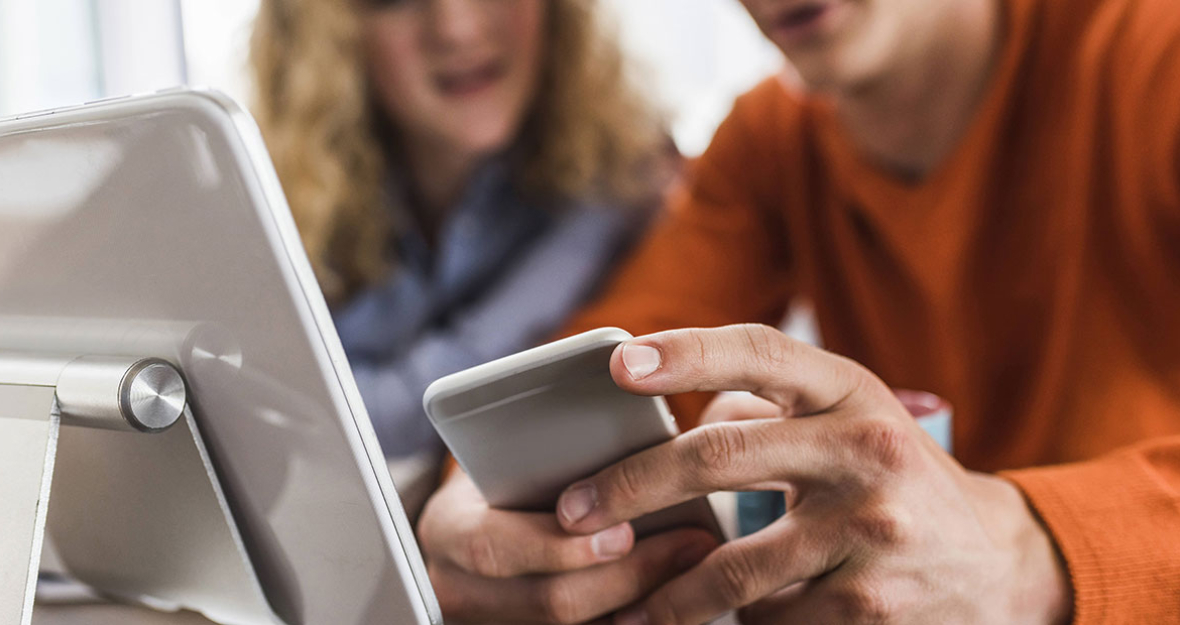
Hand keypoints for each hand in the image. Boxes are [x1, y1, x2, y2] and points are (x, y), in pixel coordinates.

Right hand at [417, 469, 717, 623]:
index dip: (562, 547)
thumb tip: (629, 435)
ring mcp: (492, 622)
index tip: (624, 529)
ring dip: (645, 599)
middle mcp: (459, 587)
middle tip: (689, 542)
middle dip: (629, 575)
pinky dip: (635, 616)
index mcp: (448, 530)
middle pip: (550, 601)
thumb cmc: (500, 475)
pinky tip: (679, 589)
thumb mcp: (505, 456)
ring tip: (697, 559)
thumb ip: (547, 450)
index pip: (495, 548)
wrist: (476, 525)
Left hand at [555, 324, 1072, 624]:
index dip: (686, 353)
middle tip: (573, 510)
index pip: (760, 352)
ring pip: (733, 566)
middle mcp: (864, 448)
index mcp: (850, 389)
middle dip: (632, 486)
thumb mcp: (843, 416)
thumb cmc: (885, 472)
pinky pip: (770, 619)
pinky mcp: (872, 605)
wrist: (992, 559)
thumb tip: (663, 417)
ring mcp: (872, 529)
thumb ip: (764, 406)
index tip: (618, 364)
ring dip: (666, 592)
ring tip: (624, 605)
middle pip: (721, 456)